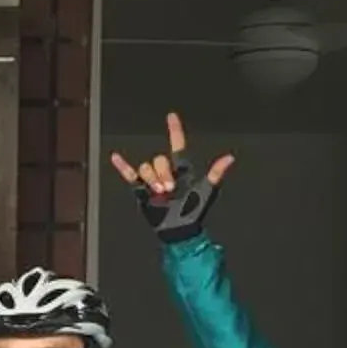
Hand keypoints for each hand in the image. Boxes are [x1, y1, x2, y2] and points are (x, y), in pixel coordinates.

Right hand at [108, 111, 233, 242]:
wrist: (179, 230)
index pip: (177, 144)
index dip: (174, 130)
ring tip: (159, 193)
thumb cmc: (194, 212)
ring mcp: (153, 181)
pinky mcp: (141, 191)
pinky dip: (122, 166)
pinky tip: (116, 158)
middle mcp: (166, 173)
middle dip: (163, 173)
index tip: (171, 117)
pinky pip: (130, 175)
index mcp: (182, 169)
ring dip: (152, 179)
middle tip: (169, 189)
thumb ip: (216, 173)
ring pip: (146, 168)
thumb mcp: (207, 190)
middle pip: (159, 159)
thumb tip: (230, 158)